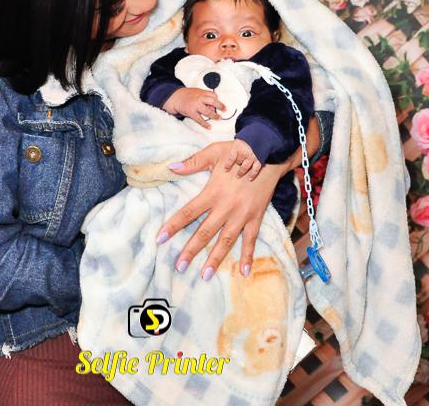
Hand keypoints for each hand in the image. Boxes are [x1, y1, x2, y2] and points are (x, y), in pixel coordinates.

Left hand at [156, 142, 285, 280]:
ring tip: (204, 275)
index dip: (173, 226)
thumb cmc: (238, 152)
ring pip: (226, 241)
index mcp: (213, 193)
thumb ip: (192, 162)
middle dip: (191, 250)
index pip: (188, 212)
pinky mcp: (255, 217)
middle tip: (179, 266)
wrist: (268, 154)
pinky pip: (251, 240)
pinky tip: (244, 272)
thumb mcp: (214, 153)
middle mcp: (226, 207)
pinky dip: (248, 256)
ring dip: (215, 259)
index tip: (160, 238)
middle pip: (205, 232)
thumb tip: (171, 167)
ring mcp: (241, 215)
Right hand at [163, 88, 226, 129]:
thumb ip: (205, 97)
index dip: (217, 100)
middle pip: (212, 101)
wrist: (176, 97)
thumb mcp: (197, 92)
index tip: (219, 104)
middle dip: (220, 106)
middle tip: (224, 109)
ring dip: (214, 115)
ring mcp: (195, 105)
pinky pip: (199, 119)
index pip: (213, 95)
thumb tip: (212, 105)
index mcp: (201, 93)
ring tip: (219, 118)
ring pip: (207, 111)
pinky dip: (205, 124)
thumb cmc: (187, 95)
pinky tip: (209, 127)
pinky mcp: (191, 112)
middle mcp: (199, 98)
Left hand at [222, 139, 261, 179]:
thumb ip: (236, 146)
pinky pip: (255, 169)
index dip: (228, 165)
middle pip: (238, 162)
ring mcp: (252, 156)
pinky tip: (250, 178)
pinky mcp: (259, 159)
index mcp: (238, 147)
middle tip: (235, 170)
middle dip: (237, 165)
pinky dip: (253, 174)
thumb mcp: (239, 139)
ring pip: (245, 167)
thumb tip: (230, 152)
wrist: (262, 132)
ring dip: (241, 172)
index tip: (226, 170)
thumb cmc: (250, 135)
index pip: (231, 158)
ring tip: (238, 176)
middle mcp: (244, 152)